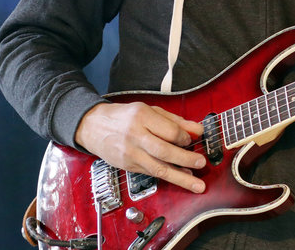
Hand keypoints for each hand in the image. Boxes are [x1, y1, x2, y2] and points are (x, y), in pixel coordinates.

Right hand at [75, 102, 206, 192]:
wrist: (93, 126)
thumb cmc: (124, 116)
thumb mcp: (150, 110)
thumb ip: (175, 121)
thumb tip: (197, 129)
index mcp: (142, 117)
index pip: (169, 131)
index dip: (184, 137)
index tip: (192, 139)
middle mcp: (135, 136)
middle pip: (164, 151)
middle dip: (186, 159)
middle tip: (201, 162)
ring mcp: (130, 153)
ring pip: (158, 168)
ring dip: (180, 177)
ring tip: (197, 184)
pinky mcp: (128, 166)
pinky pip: (151, 173)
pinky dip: (168, 177)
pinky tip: (180, 177)